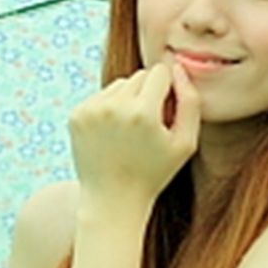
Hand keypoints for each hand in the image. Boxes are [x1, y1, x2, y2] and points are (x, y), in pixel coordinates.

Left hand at [66, 56, 197, 205]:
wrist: (113, 199)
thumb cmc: (155, 172)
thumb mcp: (186, 142)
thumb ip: (190, 101)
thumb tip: (178, 67)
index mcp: (142, 112)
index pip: (160, 72)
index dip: (168, 90)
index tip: (166, 113)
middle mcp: (113, 107)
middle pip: (139, 76)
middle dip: (148, 94)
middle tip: (149, 126)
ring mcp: (90, 110)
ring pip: (119, 84)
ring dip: (128, 100)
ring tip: (130, 132)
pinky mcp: (76, 115)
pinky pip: (100, 96)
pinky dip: (109, 109)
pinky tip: (113, 135)